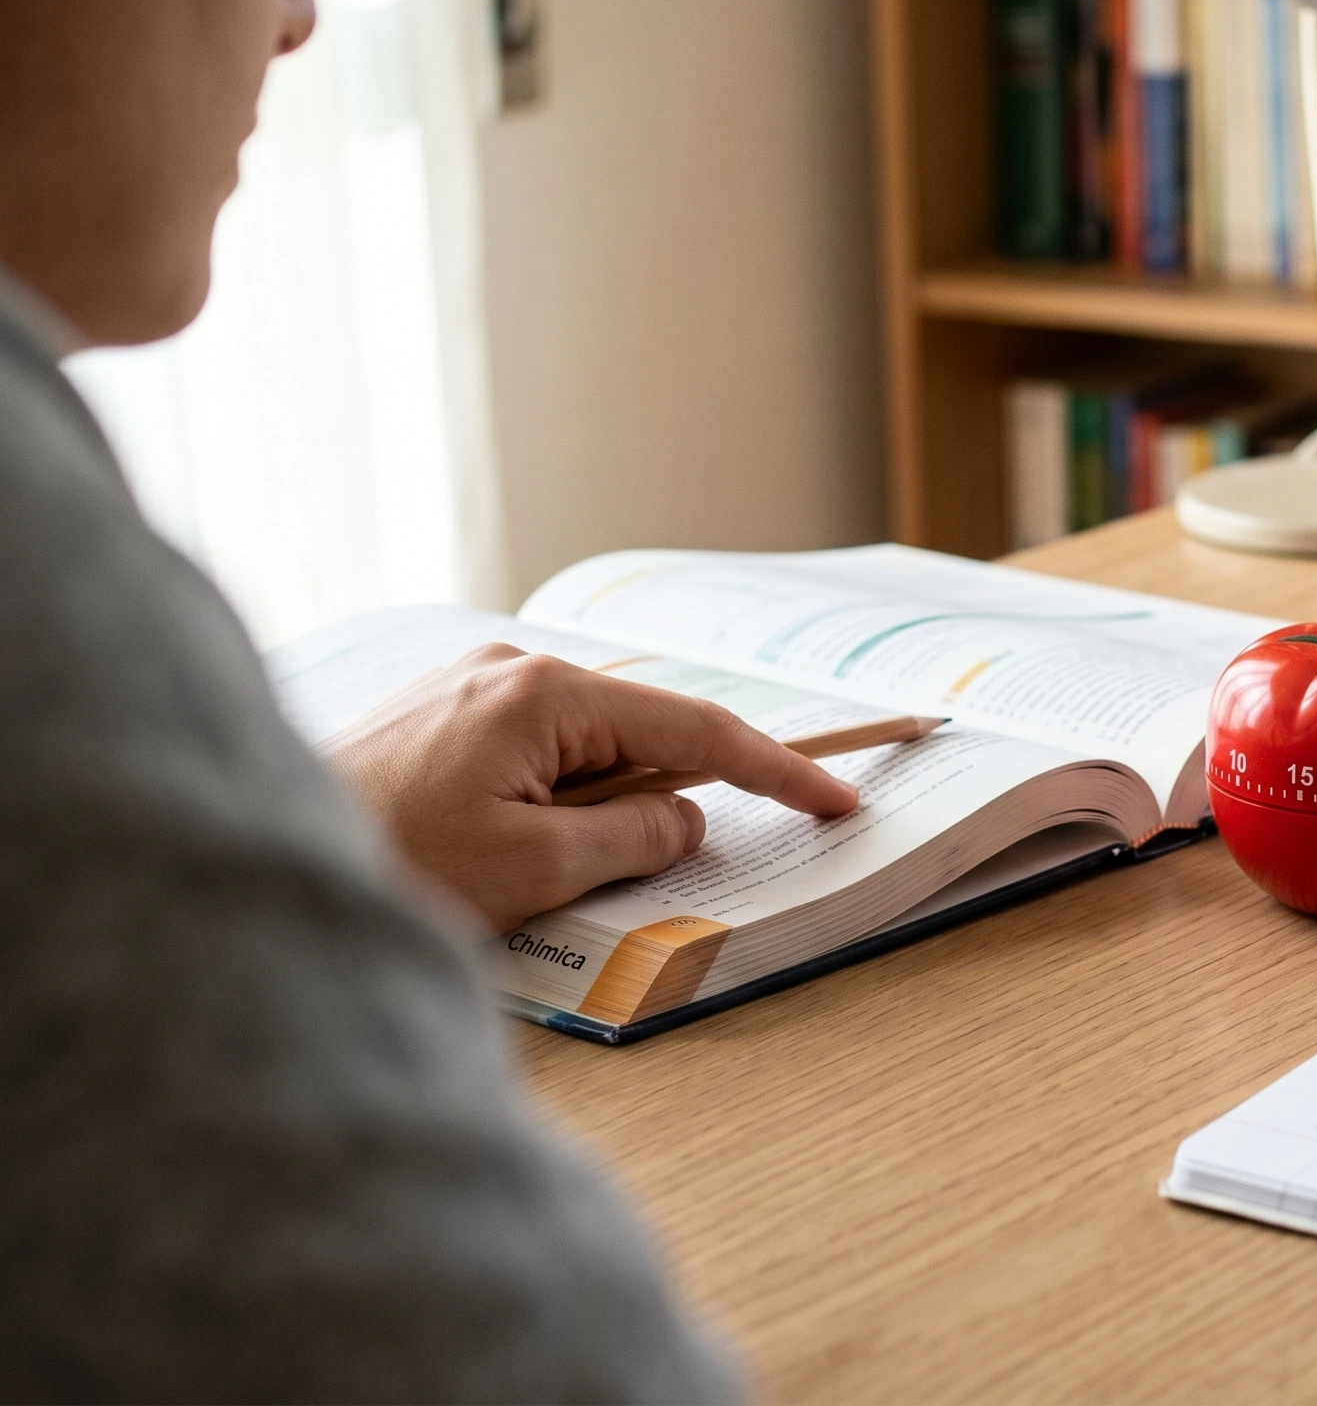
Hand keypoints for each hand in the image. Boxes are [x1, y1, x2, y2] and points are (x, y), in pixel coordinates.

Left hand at [323, 644, 859, 932]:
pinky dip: (563, 802)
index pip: (695, 728)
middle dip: (669, 795)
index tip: (836, 797)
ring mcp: (474, 689)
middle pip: (643, 731)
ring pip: (590, 749)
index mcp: (544, 694)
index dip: (776, 768)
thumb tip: (681, 817)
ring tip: (538, 870)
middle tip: (645, 858)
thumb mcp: (537, 870)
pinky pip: (543, 755)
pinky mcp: (447, 720)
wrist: (255, 870)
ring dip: (602, 809)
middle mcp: (512, 671)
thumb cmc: (387, 864)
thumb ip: (633, 836)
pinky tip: (524, 851)